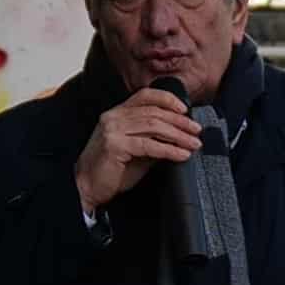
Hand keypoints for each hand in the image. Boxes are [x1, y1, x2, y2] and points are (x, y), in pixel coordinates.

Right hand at [76, 86, 204, 216]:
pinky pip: (148, 145)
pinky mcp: (114, 145)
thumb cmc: (111, 171)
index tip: (185, 110)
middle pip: (154, 112)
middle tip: (196, 131)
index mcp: (117, 114)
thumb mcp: (136, 150)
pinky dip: (169, 149)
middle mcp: (113, 117)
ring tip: (193, 143)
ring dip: (178, 135)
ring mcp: (112, 130)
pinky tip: (181, 155)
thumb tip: (179, 136)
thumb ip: (153, 139)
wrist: (87, 188)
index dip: (168, 99)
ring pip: (153, 126)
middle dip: (180, 122)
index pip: (146, 96)